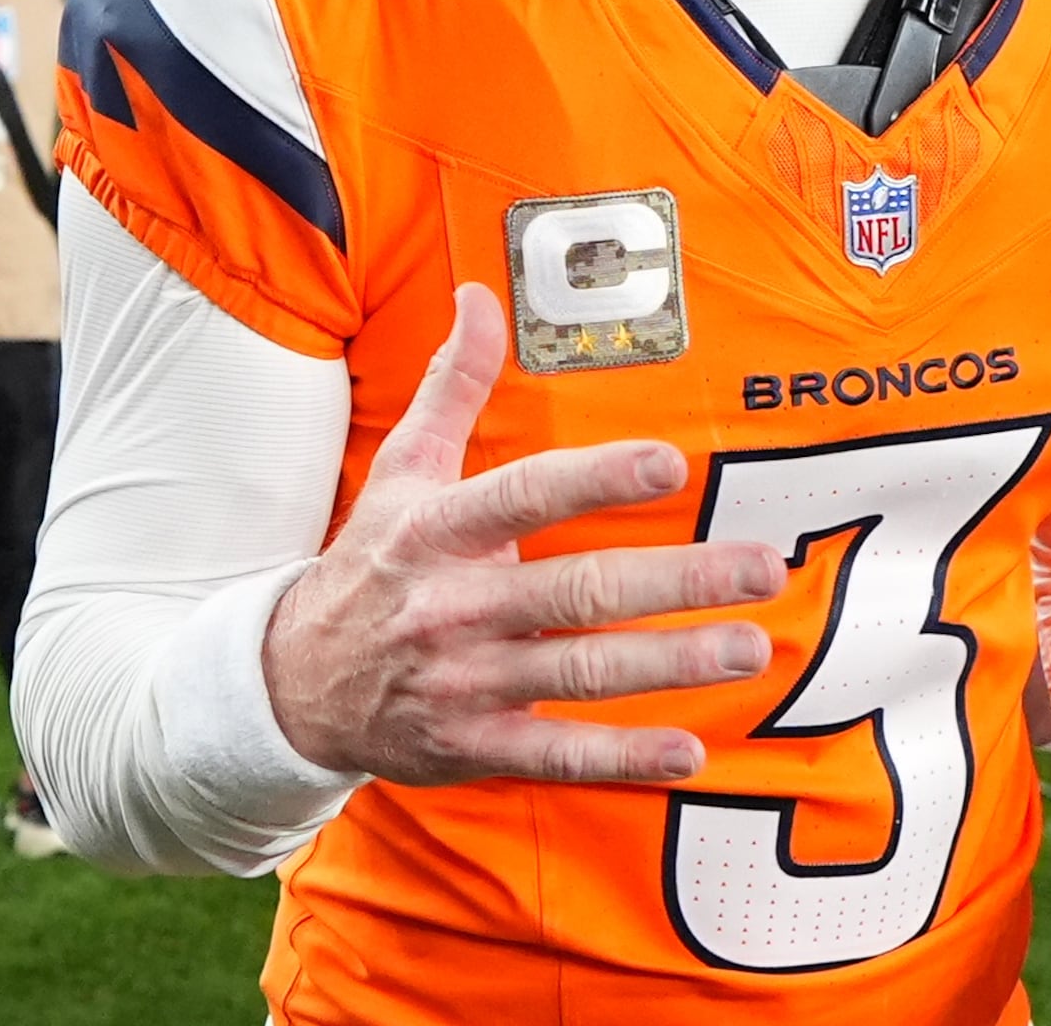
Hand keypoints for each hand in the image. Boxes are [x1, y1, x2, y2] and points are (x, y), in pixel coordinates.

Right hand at [261, 282, 787, 785]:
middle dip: (676, 580)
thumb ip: (451, 386)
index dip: (596, 479)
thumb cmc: (370, 565)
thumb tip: (479, 295)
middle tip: (762, 567)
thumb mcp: (401, 472)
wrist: (288, 685)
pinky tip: (688, 750)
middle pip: (577, 591)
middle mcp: (454, 607)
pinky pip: (557, 754)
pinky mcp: (474, 746)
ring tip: (749, 649)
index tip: (669, 461)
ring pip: (581, 672)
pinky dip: (622, 756)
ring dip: (671, 663)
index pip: (525, 495)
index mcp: (437, 531)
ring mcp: (465, 682)